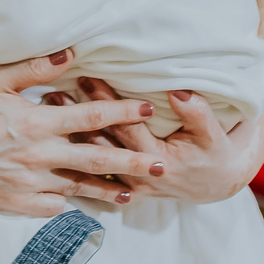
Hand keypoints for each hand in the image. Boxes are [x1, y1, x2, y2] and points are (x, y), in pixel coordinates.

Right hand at [0, 50, 164, 217]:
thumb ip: (35, 68)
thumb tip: (69, 52)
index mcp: (37, 122)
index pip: (91, 118)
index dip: (123, 113)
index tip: (148, 109)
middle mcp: (39, 155)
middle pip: (96, 159)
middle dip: (133, 161)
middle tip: (164, 165)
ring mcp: (29, 182)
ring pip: (78, 188)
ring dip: (109, 190)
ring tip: (134, 194)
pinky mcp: (17, 202)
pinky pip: (51, 205)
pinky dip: (69, 202)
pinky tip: (81, 201)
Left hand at [61, 76, 261, 203]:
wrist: (215, 183)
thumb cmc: (215, 153)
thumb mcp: (216, 136)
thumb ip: (198, 114)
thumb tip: (178, 92)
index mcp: (160, 165)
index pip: (126, 130)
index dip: (107, 104)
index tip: (87, 77)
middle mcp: (138, 179)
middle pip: (102, 142)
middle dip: (79, 116)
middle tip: (55, 89)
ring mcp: (126, 185)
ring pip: (91, 157)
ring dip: (69, 132)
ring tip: (47, 103)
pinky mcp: (119, 185)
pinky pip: (91, 168)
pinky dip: (73, 148)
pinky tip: (56, 128)